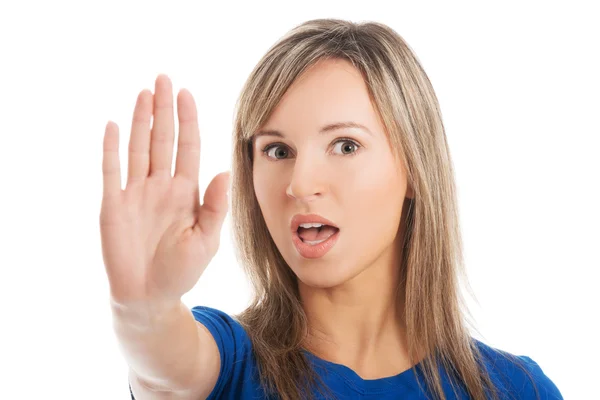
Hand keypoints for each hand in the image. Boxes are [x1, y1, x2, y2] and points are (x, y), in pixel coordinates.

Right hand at [99, 74, 228, 306]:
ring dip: (141, 120)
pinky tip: (114, 126)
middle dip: (164, 110)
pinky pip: (112, 171)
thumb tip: (224, 172)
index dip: (188, 121)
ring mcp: (136, 193)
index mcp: (186, 192)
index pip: (188, 147)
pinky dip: (112, 149)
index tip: (187, 94)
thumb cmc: (182, 270)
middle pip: (163, 139)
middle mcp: (161, 186)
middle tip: (164, 78)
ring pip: (139, 148)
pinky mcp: (113, 205)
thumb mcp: (206, 241)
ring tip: (145, 93)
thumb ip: (215, 207)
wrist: (150, 296)